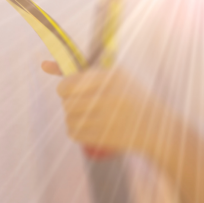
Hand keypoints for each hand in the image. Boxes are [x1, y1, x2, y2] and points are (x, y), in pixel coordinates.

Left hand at [43, 62, 173, 155]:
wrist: (160, 129)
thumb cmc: (131, 98)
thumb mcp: (114, 78)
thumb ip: (80, 72)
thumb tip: (44, 65)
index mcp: (113, 77)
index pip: (68, 85)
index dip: (64, 89)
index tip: (69, 92)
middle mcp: (112, 97)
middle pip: (66, 103)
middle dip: (70, 105)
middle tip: (83, 105)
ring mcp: (110, 119)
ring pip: (68, 119)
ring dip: (73, 118)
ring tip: (90, 116)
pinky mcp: (107, 137)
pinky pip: (73, 133)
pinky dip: (77, 131)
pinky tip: (91, 128)